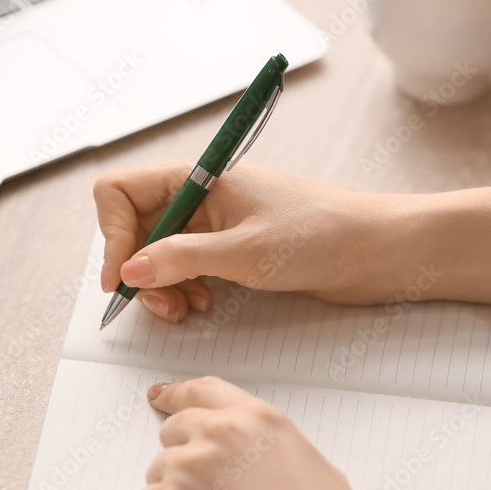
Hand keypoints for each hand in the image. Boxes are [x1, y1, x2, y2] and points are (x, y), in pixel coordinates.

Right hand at [93, 160, 490, 322]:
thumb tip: (128, 269)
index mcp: (198, 178)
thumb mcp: (243, 251)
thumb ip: (180, 259)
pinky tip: (205, 306)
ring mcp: (215, 224)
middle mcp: (200, 197)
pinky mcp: (231, 249)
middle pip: (135, 228)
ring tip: (186, 311)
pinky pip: (186, 269)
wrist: (379, 250)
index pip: (121, 191)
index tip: (121, 278)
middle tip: (160, 306)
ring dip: (162, 287)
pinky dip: (185, 291)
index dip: (111, 235)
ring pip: (158, 254)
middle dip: (139, 270)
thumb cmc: (322, 235)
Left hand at [134, 376, 395, 489]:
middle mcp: (218, 434)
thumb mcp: (312, 465)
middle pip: (174, 431)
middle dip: (183, 455)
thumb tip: (255, 458)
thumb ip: (270, 448)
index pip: (203, 391)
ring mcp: (189, 467)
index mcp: (256, 419)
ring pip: (159, 471)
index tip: (161, 398)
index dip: (176, 394)